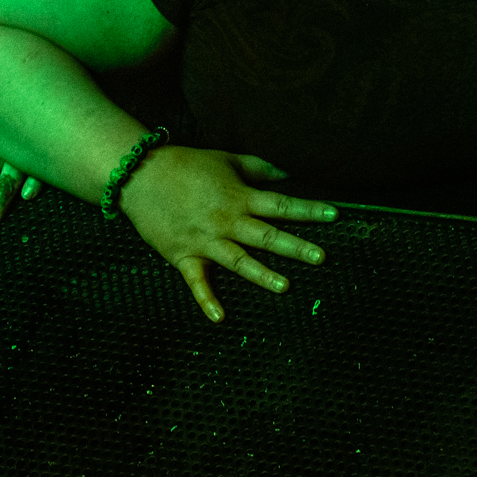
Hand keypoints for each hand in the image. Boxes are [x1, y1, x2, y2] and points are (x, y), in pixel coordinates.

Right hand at [117, 146, 335, 321]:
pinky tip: (220, 318)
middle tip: (320, 257)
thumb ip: (260, 168)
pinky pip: (197, 281)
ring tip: (285, 286)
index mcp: (239, 197)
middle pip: (266, 236)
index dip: (308, 210)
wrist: (141, 175)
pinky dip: (207, 300)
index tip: (335, 215)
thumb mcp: (227, 159)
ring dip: (261, 274)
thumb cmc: (187, 165)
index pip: (281, 204)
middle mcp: (226, 221)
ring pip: (238, 260)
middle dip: (295, 246)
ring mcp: (205, 240)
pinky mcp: (183, 255)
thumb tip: (288, 173)